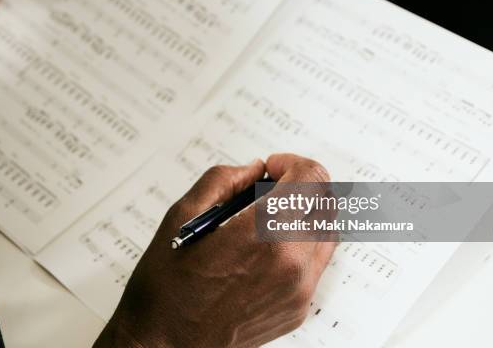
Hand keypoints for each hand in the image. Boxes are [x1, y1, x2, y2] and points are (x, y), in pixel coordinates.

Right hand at [95, 154, 336, 347]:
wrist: (165, 345)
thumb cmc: (168, 290)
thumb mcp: (182, 217)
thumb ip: (222, 181)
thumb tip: (252, 169)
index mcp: (264, 236)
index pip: (312, 179)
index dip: (292, 163)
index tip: (273, 168)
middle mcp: (292, 264)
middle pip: (326, 203)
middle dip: (302, 184)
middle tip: (271, 186)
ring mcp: (300, 290)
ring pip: (327, 232)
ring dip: (305, 213)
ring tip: (267, 216)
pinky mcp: (298, 309)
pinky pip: (316, 263)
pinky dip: (300, 243)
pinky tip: (266, 246)